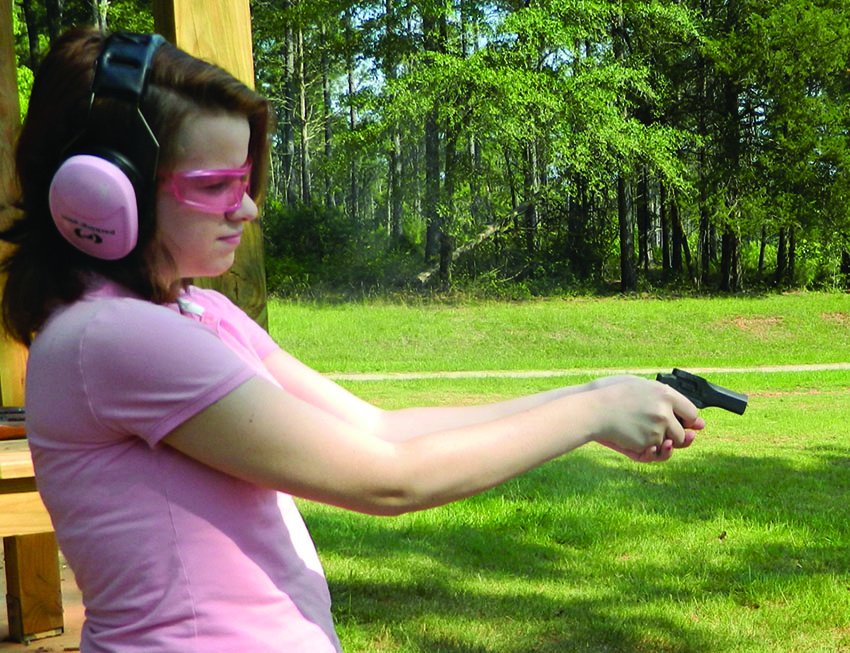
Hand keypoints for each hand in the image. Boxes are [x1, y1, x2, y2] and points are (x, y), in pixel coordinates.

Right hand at [588, 376, 703, 458]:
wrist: (592, 410)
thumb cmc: (612, 394)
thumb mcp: (641, 386)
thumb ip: (667, 398)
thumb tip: (698, 421)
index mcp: (665, 394)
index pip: (691, 412)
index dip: (686, 420)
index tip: (678, 422)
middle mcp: (664, 412)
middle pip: (683, 432)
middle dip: (672, 434)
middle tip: (653, 427)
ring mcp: (656, 429)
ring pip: (669, 444)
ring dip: (659, 441)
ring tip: (640, 430)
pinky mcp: (646, 443)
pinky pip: (654, 452)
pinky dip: (647, 448)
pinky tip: (635, 437)